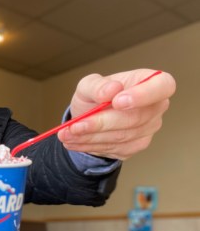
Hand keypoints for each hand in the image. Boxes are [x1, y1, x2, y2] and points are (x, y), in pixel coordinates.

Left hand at [58, 69, 175, 159]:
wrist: (88, 116)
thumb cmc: (95, 95)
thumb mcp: (88, 85)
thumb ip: (97, 85)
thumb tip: (110, 90)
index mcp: (150, 82)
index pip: (162, 86)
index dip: (143, 95)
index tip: (117, 101)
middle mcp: (154, 106)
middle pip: (135, 118)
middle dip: (101, 123)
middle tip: (75, 126)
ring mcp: (147, 128)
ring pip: (121, 137)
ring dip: (90, 137)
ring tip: (66, 134)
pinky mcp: (135, 146)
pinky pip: (114, 148)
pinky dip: (90, 146)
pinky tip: (73, 141)